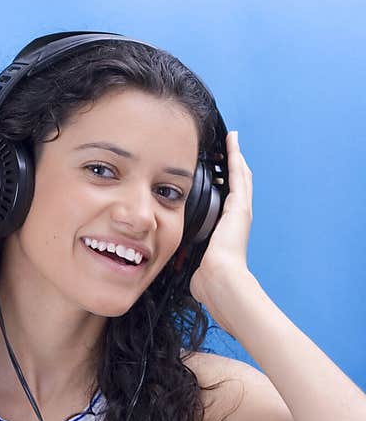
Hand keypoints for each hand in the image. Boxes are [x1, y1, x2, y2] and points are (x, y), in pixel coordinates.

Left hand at [190, 130, 253, 307]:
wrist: (221, 279)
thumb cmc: (210, 278)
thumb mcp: (196, 263)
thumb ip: (190, 258)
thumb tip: (181, 265)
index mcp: (228, 229)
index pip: (228, 200)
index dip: (226, 185)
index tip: (220, 173)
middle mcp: (238, 217)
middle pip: (238, 184)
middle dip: (234, 166)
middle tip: (230, 148)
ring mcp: (241, 210)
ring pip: (240, 176)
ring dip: (236, 157)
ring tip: (232, 141)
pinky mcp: (239, 206)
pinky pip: (238, 175)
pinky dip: (236, 158)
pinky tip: (233, 143)